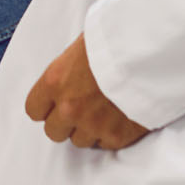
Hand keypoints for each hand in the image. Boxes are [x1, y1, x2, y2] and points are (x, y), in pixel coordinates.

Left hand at [24, 33, 149, 150]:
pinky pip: (105, 145)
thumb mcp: (81, 45)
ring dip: (88, 130)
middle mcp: (69, 108)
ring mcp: (93, 125)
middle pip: (53, 132)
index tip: (55, 104)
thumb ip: (68, 69)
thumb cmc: (117, 39)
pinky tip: (117, 117)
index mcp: (55, 82)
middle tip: (81, 109)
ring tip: (102, 111)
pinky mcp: (117, 136)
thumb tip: (68, 74)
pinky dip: (110, 134)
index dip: (46, 107)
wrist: (151, 52)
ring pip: (80, 141)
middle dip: (65, 122)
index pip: (34, 110)